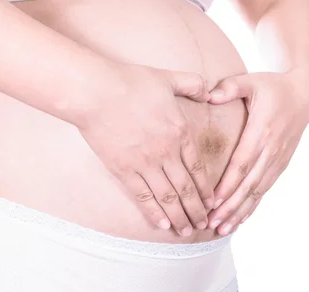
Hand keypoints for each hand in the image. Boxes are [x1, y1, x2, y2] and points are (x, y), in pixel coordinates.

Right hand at [77, 63, 212, 235]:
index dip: (206, 189)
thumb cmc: (130, 82)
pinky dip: (153, 212)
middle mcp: (166, 152)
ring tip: (186, 230)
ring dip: (179, 216)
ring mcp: (144, 163)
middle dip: (197, 209)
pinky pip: (142, 196)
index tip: (211, 202)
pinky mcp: (123, 169)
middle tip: (204, 224)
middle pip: (186, 188)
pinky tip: (162, 224)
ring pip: (167, 197)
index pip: (198, 168)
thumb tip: (209, 92)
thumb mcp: (168, 78)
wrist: (97, 92)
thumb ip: (192, 84)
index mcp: (179, 131)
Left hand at [206, 69, 308, 235]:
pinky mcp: (280, 164)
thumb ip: (229, 87)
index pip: (242, 164)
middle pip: (248, 184)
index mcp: (261, 132)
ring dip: (239, 211)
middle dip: (229, 206)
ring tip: (222, 228)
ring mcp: (277, 160)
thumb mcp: (251, 81)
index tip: (212, 201)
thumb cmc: (272, 87)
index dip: (228, 185)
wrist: (304, 94)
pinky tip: (239, 219)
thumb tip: (209, 95)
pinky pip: (265, 189)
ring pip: (257, 191)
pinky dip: (252, 206)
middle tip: (211, 223)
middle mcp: (270, 150)